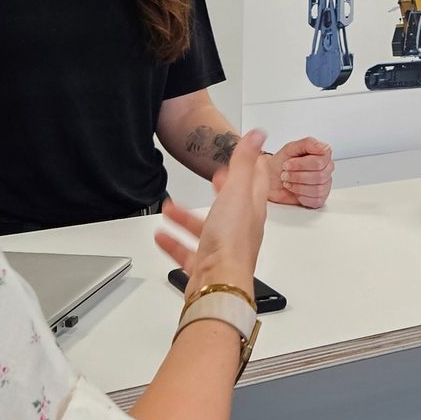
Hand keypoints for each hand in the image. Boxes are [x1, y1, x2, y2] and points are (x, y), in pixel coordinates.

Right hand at [156, 128, 271, 298]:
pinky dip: (174, 241)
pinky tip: (162, 234)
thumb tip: (258, 134)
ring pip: (205, 227)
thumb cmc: (231, 243)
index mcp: (250, 210)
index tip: (248, 154)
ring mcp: (221, 248)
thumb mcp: (237, 192)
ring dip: (187, 216)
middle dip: (221, 189)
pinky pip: (186, 250)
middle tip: (215, 177)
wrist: (218, 285)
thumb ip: (244, 162)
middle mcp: (238, 230)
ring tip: (170, 207)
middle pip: (230, 205)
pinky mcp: (203, 265)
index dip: (250, 166)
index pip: (255, 183)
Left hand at [266, 136, 334, 207]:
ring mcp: (324, 184)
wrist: (271, 179)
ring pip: (317, 189)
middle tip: (286, 173)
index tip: (288, 163)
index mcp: (322, 155)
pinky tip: (295, 190)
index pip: (321, 161)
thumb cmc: (280, 163)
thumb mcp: (290, 148)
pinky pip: (315, 200)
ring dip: (298, 186)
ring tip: (288, 182)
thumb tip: (324, 147)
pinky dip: (301, 196)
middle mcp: (326, 169)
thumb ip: (308, 144)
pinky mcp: (319, 198)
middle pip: (320, 176)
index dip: (302, 164)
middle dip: (297, 176)